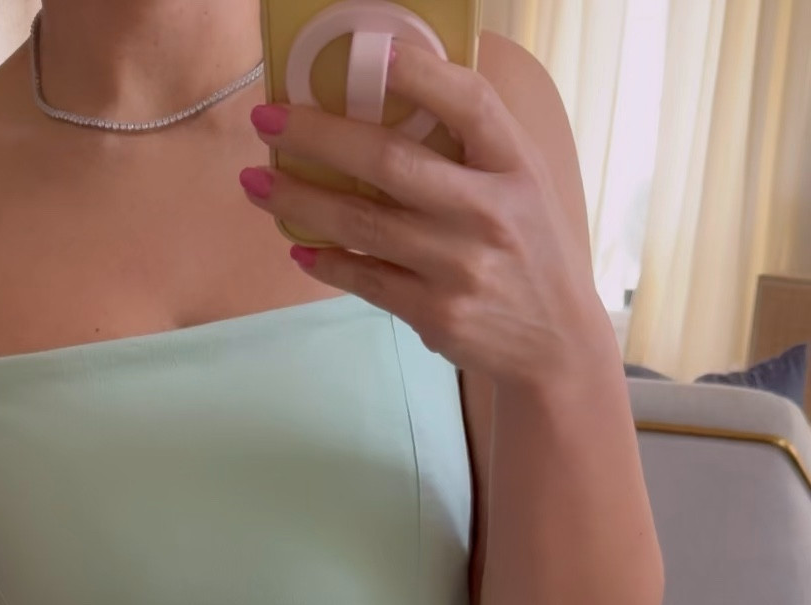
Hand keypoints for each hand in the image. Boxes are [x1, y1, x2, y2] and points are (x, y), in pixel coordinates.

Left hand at [243, 43, 608, 390]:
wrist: (556, 344)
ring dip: (298, 198)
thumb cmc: (530, 251)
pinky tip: (297, 244)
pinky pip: (365, 278)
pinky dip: (326, 260)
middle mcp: (488, 213)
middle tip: (267, 120)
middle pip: (388, 162)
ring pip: (362, 223)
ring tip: (256, 182)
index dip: (418, 73)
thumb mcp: (523, 185)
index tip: (369, 52)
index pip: (467, 103)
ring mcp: (459, 267)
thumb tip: (392, 93)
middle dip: (317, 136)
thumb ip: (473, 145)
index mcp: (514, 167)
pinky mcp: (436, 313)